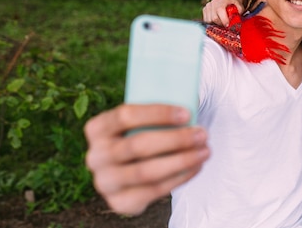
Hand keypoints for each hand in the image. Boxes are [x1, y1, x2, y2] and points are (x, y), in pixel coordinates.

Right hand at [84, 104, 209, 215]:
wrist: (133, 168)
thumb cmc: (145, 134)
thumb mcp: (145, 120)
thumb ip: (159, 111)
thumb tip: (189, 99)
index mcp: (97, 128)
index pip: (124, 115)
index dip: (157, 114)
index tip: (187, 113)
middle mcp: (95, 156)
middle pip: (137, 145)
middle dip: (175, 139)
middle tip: (202, 134)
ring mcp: (105, 181)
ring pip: (145, 172)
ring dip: (181, 161)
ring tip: (205, 151)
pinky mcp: (119, 202)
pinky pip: (152, 191)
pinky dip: (179, 178)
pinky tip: (196, 166)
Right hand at [202, 0, 245, 26]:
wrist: (226, 2)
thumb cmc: (234, 5)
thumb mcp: (239, 6)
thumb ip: (241, 9)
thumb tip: (239, 14)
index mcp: (222, 1)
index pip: (220, 10)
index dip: (223, 19)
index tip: (227, 25)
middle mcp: (213, 2)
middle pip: (214, 18)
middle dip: (220, 23)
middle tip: (225, 25)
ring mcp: (208, 5)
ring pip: (209, 20)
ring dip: (215, 24)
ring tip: (221, 22)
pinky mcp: (204, 9)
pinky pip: (206, 20)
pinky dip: (211, 23)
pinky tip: (217, 21)